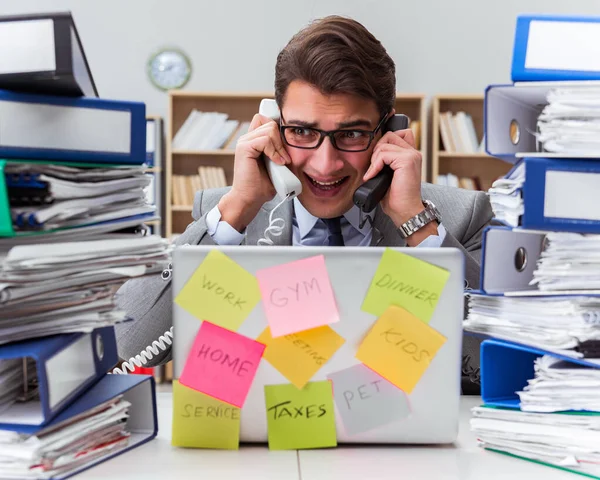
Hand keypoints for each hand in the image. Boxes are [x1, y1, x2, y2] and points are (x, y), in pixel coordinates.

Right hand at [218, 113, 290, 230]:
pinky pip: (265, 140)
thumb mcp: (277, 164)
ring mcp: (244, 142)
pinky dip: (274, 151)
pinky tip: (276, 163)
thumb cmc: (263, 185)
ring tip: (281, 162)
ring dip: (279, 147)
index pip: (267, 120)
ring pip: (269, 129)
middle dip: (281, 140)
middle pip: (270, 123)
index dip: (278, 129)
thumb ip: (280, 150)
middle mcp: (247, 138)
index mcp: (253, 140)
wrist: (250, 199)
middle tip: (284, 158)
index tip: (285, 148)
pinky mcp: (244, 148)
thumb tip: (295, 139)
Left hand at [362, 129, 436, 243]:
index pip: (398, 133)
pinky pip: (383, 155)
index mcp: (411, 155)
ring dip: (374, 159)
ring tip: (373, 173)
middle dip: (377, 149)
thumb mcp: (388, 175)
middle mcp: (414, 153)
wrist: (405, 211)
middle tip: (374, 167)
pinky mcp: (407, 160)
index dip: (384, 141)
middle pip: (389, 135)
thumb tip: (370, 153)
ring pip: (384, 144)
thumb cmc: (397, 198)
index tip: (376, 158)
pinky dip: (374, 165)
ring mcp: (412, 155)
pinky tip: (373, 176)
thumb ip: (385, 161)